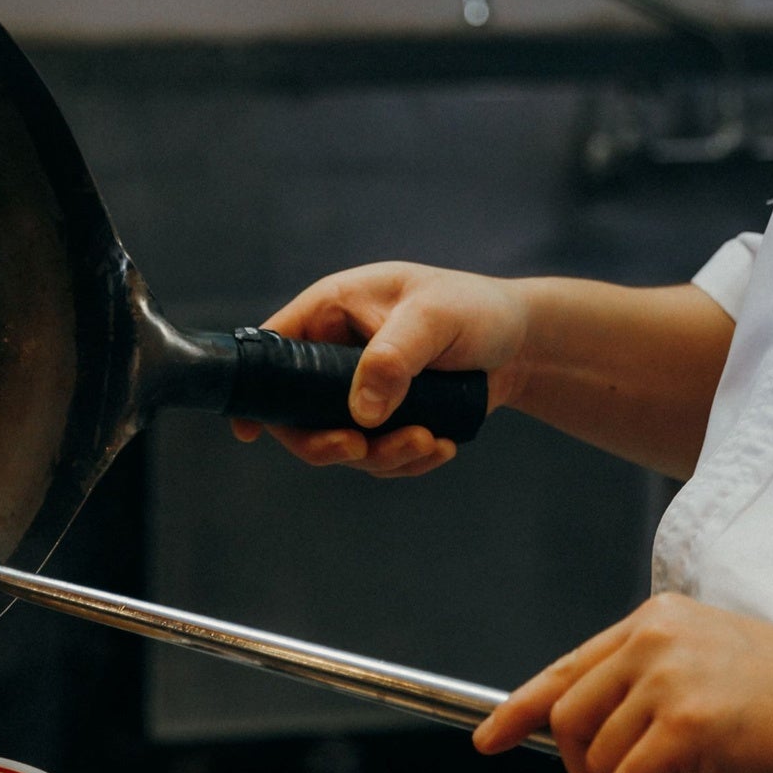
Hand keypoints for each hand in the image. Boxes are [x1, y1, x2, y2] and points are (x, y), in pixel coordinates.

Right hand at [230, 261, 528, 478]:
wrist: (521, 342)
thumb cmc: (474, 310)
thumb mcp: (434, 319)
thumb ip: (394, 358)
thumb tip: (360, 413)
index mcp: (331, 311)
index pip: (273, 349)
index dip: (254, 389)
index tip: (250, 432)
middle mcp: (334, 354)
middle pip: (297, 414)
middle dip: (328, 442)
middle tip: (362, 448)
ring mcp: (358, 391)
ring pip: (340, 443)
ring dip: (381, 455)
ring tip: (430, 442)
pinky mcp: (385, 419)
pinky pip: (376, 456)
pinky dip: (404, 462)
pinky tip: (442, 447)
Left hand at [474, 593, 772, 772]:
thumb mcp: (709, 666)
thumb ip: (652, 688)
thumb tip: (598, 745)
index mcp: (655, 619)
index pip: (568, 667)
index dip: (519, 709)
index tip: (488, 739)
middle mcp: (651, 639)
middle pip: (569, 723)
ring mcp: (666, 678)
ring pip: (597, 763)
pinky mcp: (685, 724)